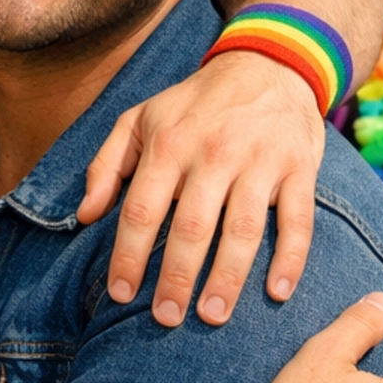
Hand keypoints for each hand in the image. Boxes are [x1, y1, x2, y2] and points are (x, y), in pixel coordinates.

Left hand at [79, 59, 322, 327]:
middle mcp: (213, 153)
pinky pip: (298, 221)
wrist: (268, 64)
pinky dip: (290, 259)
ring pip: (243, 230)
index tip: (122, 294)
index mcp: (169, 143)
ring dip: (227, 278)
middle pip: (191, 226)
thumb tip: (84, 216)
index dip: (128, 255)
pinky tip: (277, 292)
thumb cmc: (195, 104)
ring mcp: (259, 162)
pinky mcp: (299, 169)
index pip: (141, 209)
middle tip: (166, 318)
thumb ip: (106, 165)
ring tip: (213, 315)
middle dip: (176, 278)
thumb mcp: (140, 119)